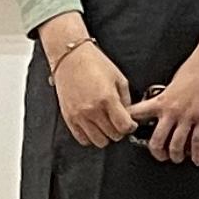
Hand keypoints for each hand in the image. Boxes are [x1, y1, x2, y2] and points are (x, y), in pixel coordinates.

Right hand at [46, 21, 135, 148]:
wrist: (71, 58)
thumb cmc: (95, 64)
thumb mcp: (119, 79)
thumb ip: (126, 100)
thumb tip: (129, 115)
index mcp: (107, 99)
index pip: (124, 127)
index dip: (131, 127)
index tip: (131, 123)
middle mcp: (92, 110)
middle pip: (112, 136)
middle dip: (119, 131)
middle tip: (119, 122)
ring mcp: (78, 115)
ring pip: (97, 141)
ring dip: (105, 135)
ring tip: (107, 124)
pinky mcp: (68, 117)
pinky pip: (81, 138)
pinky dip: (90, 136)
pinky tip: (94, 126)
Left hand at [127, 35, 198, 164]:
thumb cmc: (196, 64)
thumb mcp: (174, 81)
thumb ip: (169, 96)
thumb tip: (168, 105)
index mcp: (162, 100)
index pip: (137, 114)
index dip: (128, 125)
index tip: (127, 132)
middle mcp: (172, 110)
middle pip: (157, 140)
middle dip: (157, 152)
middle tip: (159, 155)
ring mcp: (188, 115)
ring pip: (177, 145)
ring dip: (175, 155)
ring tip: (177, 158)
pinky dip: (197, 153)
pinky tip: (197, 158)